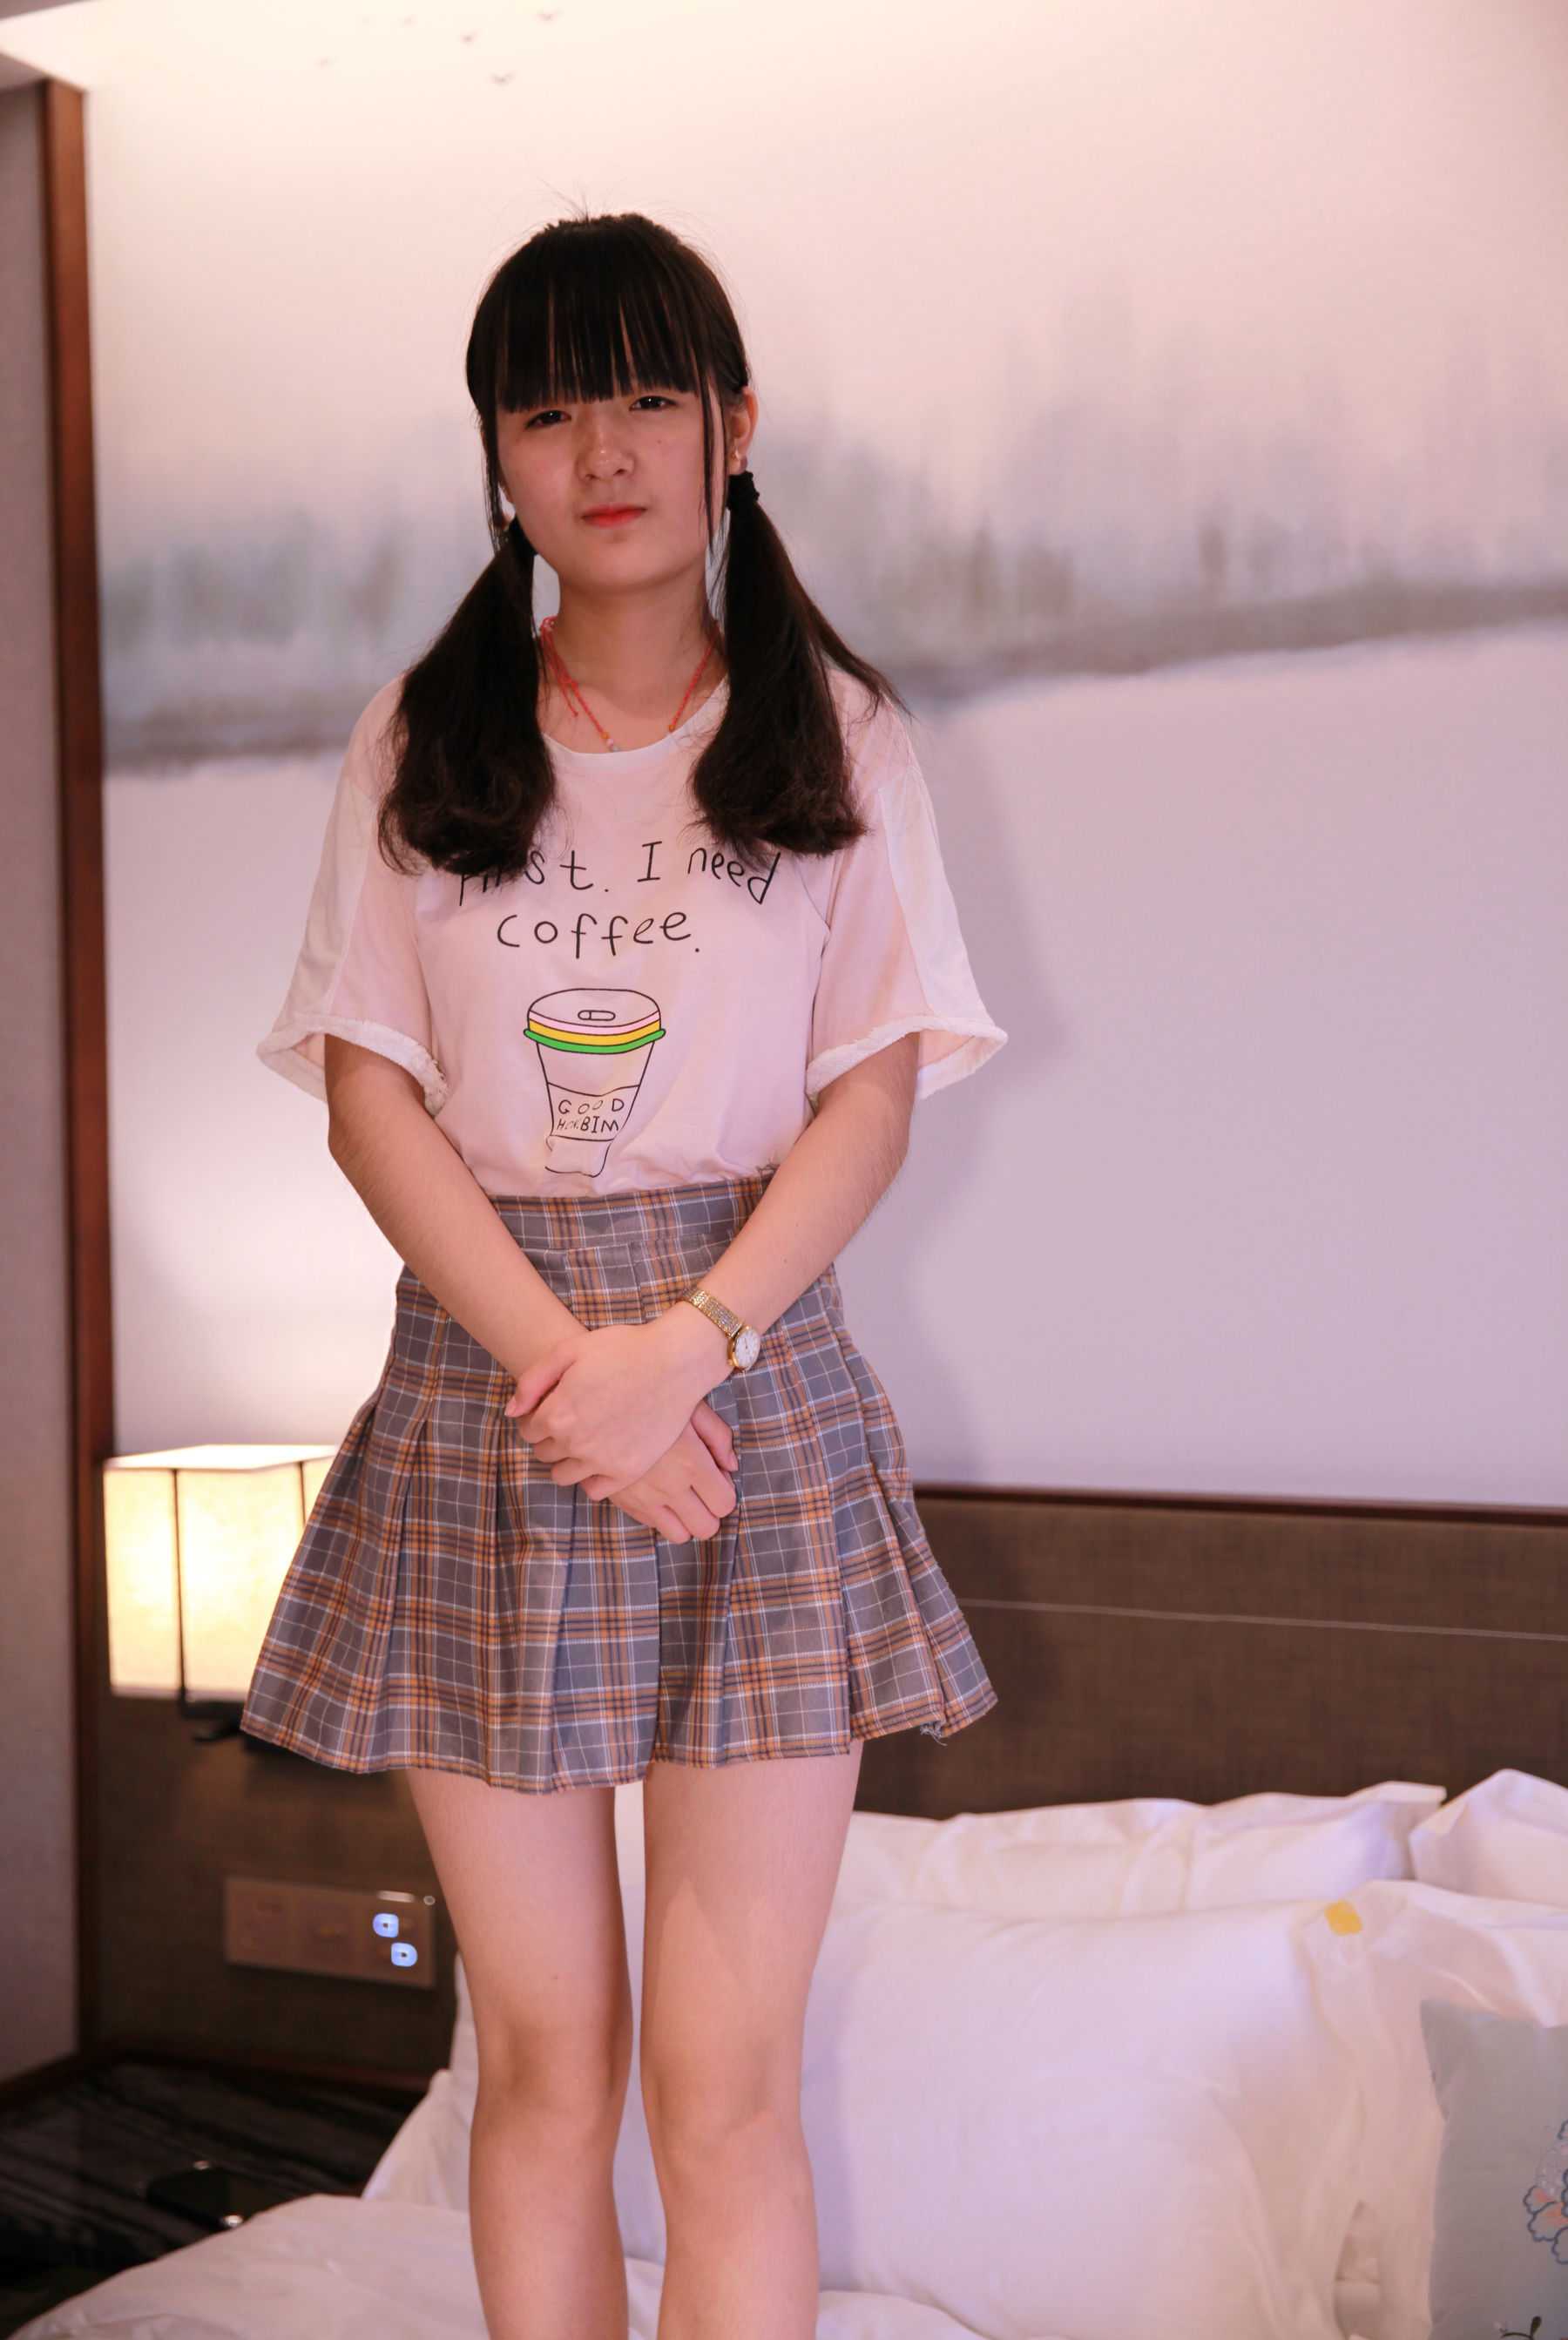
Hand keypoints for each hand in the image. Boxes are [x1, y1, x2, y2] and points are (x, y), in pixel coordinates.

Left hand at [504, 1315, 727, 1496]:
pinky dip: (591, 1477)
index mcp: (556, 1414)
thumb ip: (532, 1382)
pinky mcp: (627, 1471)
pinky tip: (601, 1456)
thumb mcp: (569, 1350)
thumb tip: (511, 1412)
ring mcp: (601, 1461)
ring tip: (584, 1439)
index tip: (551, 1407)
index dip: (536, 1417)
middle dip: (550, 1437)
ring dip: (566, 1460)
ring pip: (563, 1475)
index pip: (527, 1430)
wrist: (675, 1362)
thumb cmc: (622, 1349)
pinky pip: (594, 1490)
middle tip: (572, 1418)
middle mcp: (575, 1443)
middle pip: (544, 1452)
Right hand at [601, 1403, 739, 1543]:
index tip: (717, 1478)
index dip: (725, 1492)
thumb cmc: (652, 1398)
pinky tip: (656, 1489)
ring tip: (681, 1496)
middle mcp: (669, 1488)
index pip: (724, 1504)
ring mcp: (644, 1499)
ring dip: (685, 1520)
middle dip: (710, 1512)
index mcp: (691, 1464)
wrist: (597, 1404)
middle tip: (703, 1491)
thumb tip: (730, 1466)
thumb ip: (718, 1437)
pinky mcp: (623, 1502)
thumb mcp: (692, 1406)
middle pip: (705, 1527)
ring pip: (679, 1535)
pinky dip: (659, 1514)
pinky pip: (652, 1525)